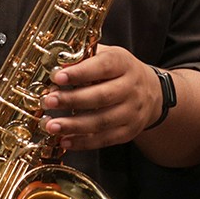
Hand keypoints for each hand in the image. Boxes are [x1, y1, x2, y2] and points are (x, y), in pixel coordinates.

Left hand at [39, 44, 160, 150]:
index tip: (58, 77)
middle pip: (102, 96)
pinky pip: (105, 139)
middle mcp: (132, 87)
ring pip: (102, 121)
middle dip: (72, 100)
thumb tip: (54, 62)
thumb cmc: (119, 72)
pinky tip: (64, 140)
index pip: (104, 66)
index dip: (80, 72)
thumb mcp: (108, 56)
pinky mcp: (129, 131)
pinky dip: (83, 142)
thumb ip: (85, 57)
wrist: (151, 92)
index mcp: (124, 64)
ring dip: (74, 125)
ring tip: (51, 125)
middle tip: (49, 101)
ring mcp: (132, 111)